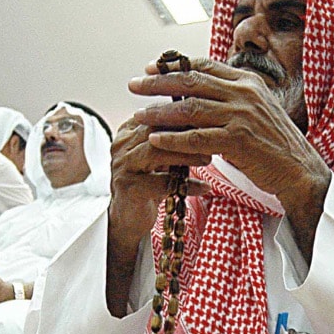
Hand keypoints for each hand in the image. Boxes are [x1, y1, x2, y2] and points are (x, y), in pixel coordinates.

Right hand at [107, 117, 209, 260]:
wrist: (128, 219)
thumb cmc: (148, 184)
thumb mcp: (160, 157)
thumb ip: (173, 140)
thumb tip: (205, 122)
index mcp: (128, 132)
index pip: (157, 115)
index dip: (183, 116)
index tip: (208, 119)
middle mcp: (121, 145)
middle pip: (156, 130)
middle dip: (186, 133)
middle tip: (212, 136)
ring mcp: (122, 166)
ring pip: (156, 153)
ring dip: (186, 155)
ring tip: (208, 159)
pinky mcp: (129, 188)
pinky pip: (162, 184)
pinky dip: (187, 186)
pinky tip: (204, 187)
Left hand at [128, 57, 330, 241]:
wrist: (299, 170)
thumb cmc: (275, 145)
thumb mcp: (256, 111)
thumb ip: (231, 99)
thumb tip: (201, 94)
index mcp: (248, 82)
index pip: (204, 65)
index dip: (174, 65)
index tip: (151, 67)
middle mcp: (244, 93)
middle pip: (191, 82)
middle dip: (158, 82)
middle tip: (134, 84)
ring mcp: (241, 115)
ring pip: (190, 109)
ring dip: (160, 112)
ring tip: (139, 115)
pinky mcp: (238, 140)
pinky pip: (197, 138)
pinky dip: (174, 139)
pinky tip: (156, 140)